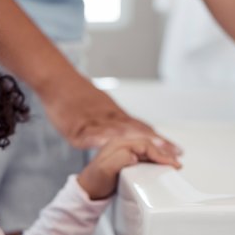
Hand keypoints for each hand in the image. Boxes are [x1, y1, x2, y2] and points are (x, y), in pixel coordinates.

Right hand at [41, 73, 180, 152]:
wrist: (57, 81)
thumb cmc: (75, 95)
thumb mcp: (100, 108)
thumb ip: (115, 123)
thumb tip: (131, 132)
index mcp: (114, 116)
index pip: (142, 129)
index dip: (160, 140)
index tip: (178, 151)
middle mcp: (108, 118)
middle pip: (136, 131)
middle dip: (157, 143)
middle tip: (174, 154)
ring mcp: (94, 122)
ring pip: (119, 133)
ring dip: (139, 141)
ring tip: (156, 150)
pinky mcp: (77, 128)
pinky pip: (93, 135)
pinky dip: (106, 141)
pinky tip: (114, 148)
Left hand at [77, 137, 181, 199]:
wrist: (87, 190)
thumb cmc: (94, 181)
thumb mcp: (104, 170)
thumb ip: (119, 159)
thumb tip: (135, 155)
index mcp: (117, 144)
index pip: (144, 145)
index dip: (158, 153)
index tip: (169, 163)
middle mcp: (121, 145)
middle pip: (148, 145)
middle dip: (164, 154)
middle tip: (177, 164)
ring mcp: (124, 151)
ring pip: (148, 149)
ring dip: (162, 155)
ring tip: (174, 164)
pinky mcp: (126, 159)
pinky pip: (145, 155)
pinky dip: (156, 159)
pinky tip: (162, 164)